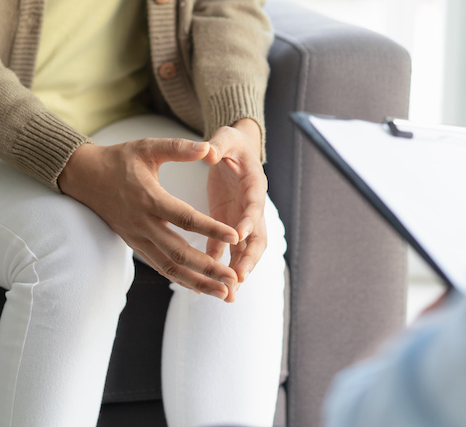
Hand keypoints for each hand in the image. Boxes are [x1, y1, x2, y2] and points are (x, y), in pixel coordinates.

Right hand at [57, 138, 239, 299]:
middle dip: (209, 268)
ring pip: (170, 267)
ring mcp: (138, 238)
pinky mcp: (135, 245)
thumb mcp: (147, 147)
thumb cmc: (119, 160)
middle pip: (179, 253)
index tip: (235, 237)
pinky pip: (160, 267)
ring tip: (224, 293)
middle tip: (234, 279)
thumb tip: (208, 147)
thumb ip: (178, 148)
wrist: (84, 177)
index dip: (211, 229)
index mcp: (150, 199)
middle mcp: (144, 224)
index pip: (185, 218)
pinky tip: (201, 288)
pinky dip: (181, 280)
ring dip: (198, 282)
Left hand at [203, 118, 267, 300]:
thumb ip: (218, 144)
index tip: (240, 235)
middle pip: (258, 237)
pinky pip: (225, 248)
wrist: (236, 149)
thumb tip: (207, 150)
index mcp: (254, 184)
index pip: (255, 204)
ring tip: (229, 294)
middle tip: (239, 277)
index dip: (250, 220)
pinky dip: (219, 263)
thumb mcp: (226, 137)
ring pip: (244, 249)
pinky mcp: (228, 223)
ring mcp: (242, 218)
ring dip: (238, 270)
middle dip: (250, 259)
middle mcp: (252, 206)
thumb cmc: (232, 142)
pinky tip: (209, 282)